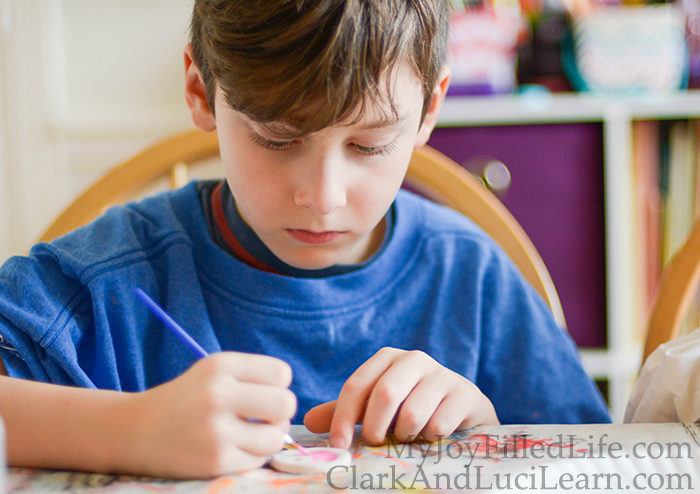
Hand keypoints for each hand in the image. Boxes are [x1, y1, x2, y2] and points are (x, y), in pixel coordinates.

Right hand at [126, 352, 295, 477]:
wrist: (133, 430)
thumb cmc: (185, 398)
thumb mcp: (213, 371)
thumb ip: (252, 376)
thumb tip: (291, 401)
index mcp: (220, 365)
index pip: (281, 373)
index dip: (278, 385)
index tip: (262, 392)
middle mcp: (217, 394)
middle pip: (286, 403)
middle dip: (281, 412)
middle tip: (265, 416)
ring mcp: (215, 430)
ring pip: (276, 436)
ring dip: (270, 437)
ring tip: (252, 433)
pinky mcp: (213, 461)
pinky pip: (258, 459)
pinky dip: (252, 455)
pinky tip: (235, 447)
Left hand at [304, 347, 498, 448]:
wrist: (461, 408)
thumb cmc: (410, 406)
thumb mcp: (375, 408)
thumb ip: (344, 413)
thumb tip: (308, 422)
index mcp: (387, 358)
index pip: (356, 386)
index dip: (343, 418)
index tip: (339, 446)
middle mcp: (414, 359)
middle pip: (385, 395)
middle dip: (376, 428)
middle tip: (377, 444)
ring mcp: (442, 374)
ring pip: (412, 414)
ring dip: (406, 435)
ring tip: (409, 436)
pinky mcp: (464, 393)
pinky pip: (439, 425)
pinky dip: (430, 438)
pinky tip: (433, 435)